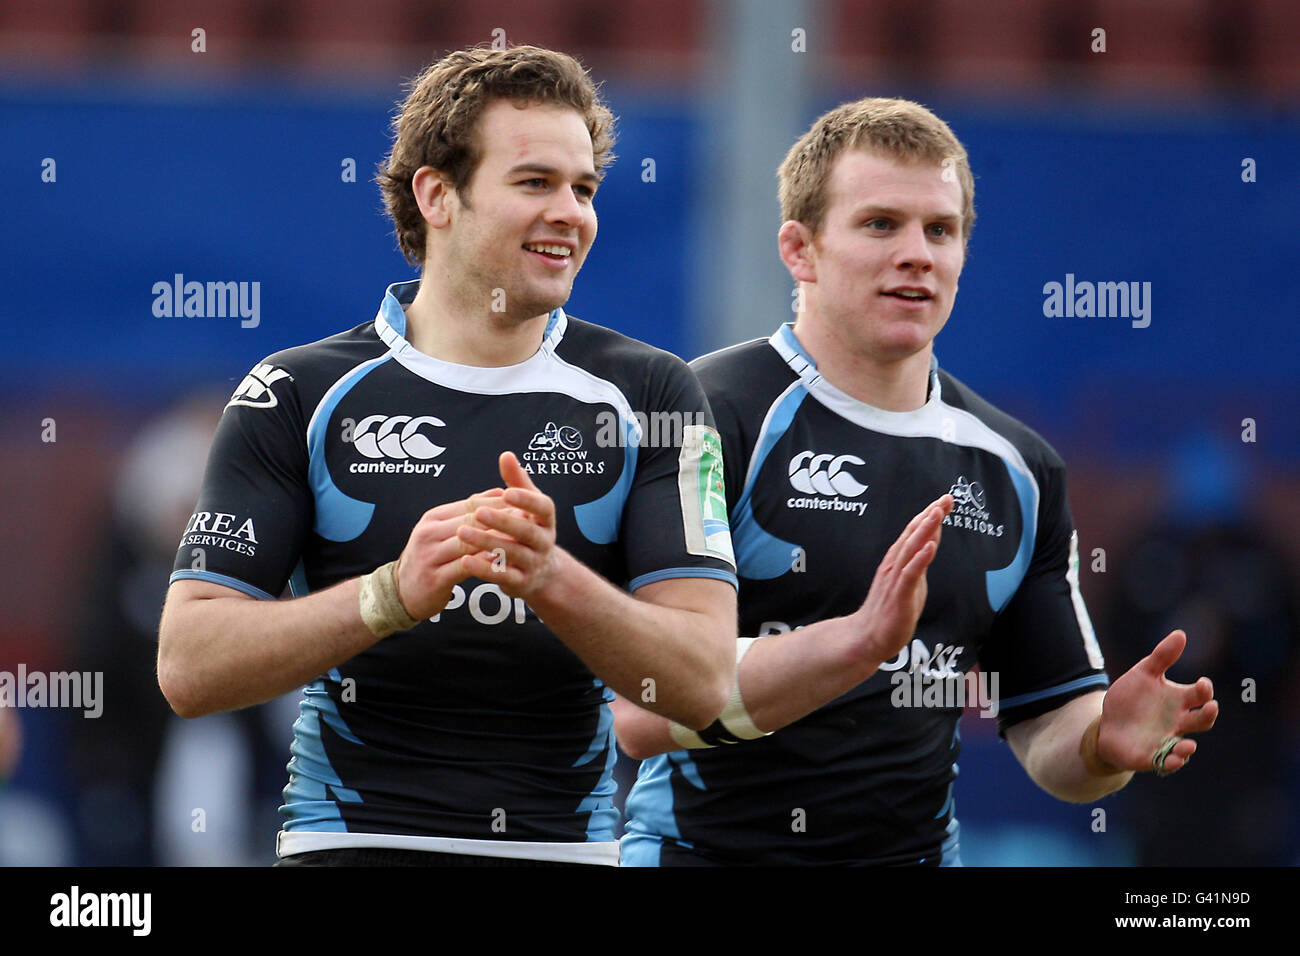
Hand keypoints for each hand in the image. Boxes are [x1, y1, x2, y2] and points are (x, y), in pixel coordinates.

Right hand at [394, 492, 510, 619]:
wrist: (400, 593)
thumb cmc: (429, 559)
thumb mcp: (442, 532)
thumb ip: (468, 513)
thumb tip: (499, 492)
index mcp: (433, 518)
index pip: (471, 503)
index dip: (498, 502)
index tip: (522, 502)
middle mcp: (429, 533)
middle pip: (472, 520)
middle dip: (501, 517)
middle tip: (527, 517)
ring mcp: (431, 555)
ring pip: (470, 541)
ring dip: (496, 538)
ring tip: (521, 538)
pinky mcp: (436, 578)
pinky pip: (466, 567)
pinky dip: (485, 562)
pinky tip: (503, 561)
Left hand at [458, 452, 560, 599]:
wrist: (540, 573)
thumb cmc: (529, 529)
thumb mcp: (527, 505)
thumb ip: (517, 481)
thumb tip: (506, 455)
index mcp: (546, 520)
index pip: (543, 507)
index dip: (527, 500)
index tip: (507, 492)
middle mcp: (544, 542)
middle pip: (526, 531)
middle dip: (502, 521)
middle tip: (478, 512)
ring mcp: (533, 563)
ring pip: (512, 553)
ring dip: (487, 543)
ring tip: (463, 533)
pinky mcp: (520, 582)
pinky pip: (503, 576)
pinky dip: (484, 569)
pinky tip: (465, 561)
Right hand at [849, 494, 952, 668]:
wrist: (867, 637)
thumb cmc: (889, 611)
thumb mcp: (910, 582)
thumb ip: (920, 561)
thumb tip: (931, 542)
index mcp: (898, 561)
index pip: (915, 533)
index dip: (930, 515)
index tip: (946, 499)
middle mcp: (895, 565)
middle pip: (913, 535)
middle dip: (930, 515)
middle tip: (946, 498)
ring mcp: (895, 579)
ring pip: (911, 549)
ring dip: (924, 530)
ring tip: (937, 513)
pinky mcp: (898, 596)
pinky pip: (910, 574)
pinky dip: (920, 559)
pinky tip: (930, 546)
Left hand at [1097, 630, 1217, 773]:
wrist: (1108, 723)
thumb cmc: (1132, 698)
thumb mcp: (1143, 673)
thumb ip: (1162, 656)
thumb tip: (1181, 634)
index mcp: (1179, 700)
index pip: (1200, 696)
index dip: (1205, 690)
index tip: (1202, 683)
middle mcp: (1178, 722)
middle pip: (1202, 720)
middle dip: (1208, 714)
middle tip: (1210, 706)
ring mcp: (1167, 740)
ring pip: (1186, 746)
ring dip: (1188, 746)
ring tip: (1186, 744)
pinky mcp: (1153, 756)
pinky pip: (1167, 762)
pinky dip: (1171, 762)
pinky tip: (1171, 758)